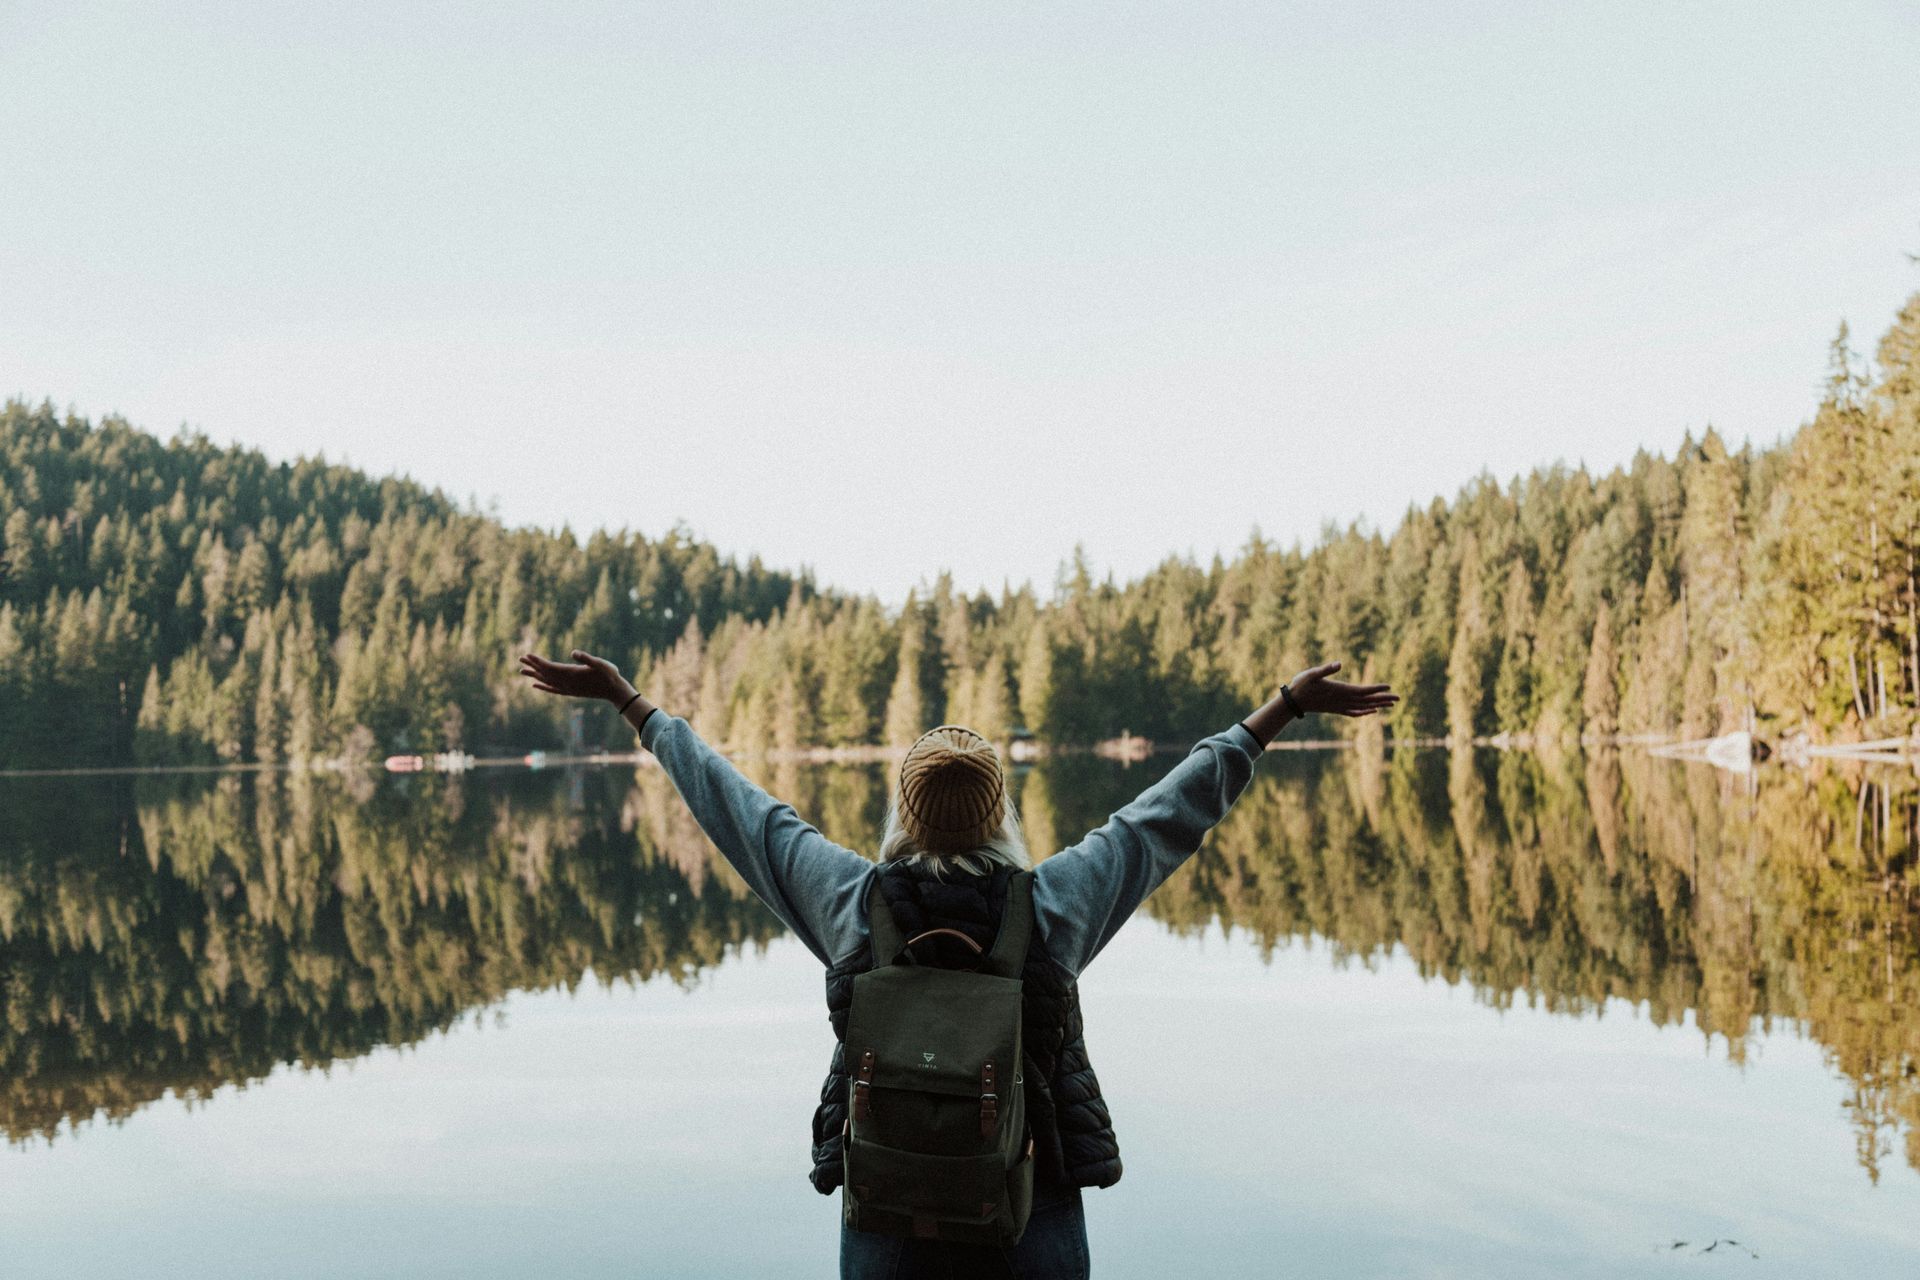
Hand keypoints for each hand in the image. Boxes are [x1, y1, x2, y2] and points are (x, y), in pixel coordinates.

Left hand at [517, 650, 636, 705]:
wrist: (614, 691)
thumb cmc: (609, 675)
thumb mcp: (600, 663)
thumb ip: (587, 658)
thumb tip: (573, 652)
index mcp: (572, 674)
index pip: (550, 667)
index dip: (538, 661)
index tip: (527, 655)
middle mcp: (567, 683)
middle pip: (545, 674)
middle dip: (532, 666)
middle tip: (520, 659)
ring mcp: (568, 688)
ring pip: (546, 682)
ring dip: (534, 675)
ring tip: (522, 671)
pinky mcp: (570, 692)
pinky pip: (552, 690)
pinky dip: (543, 687)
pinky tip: (535, 685)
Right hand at [1287, 661, 1396, 717]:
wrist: (1293, 703)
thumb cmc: (1301, 685)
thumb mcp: (1311, 673)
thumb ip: (1326, 669)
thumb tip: (1339, 663)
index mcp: (1339, 690)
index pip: (1362, 691)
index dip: (1376, 689)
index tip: (1390, 687)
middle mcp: (1342, 700)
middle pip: (1367, 700)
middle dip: (1383, 698)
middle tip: (1398, 698)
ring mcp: (1339, 706)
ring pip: (1363, 707)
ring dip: (1378, 705)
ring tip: (1391, 704)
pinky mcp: (1336, 709)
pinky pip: (1354, 712)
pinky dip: (1365, 712)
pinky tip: (1372, 711)